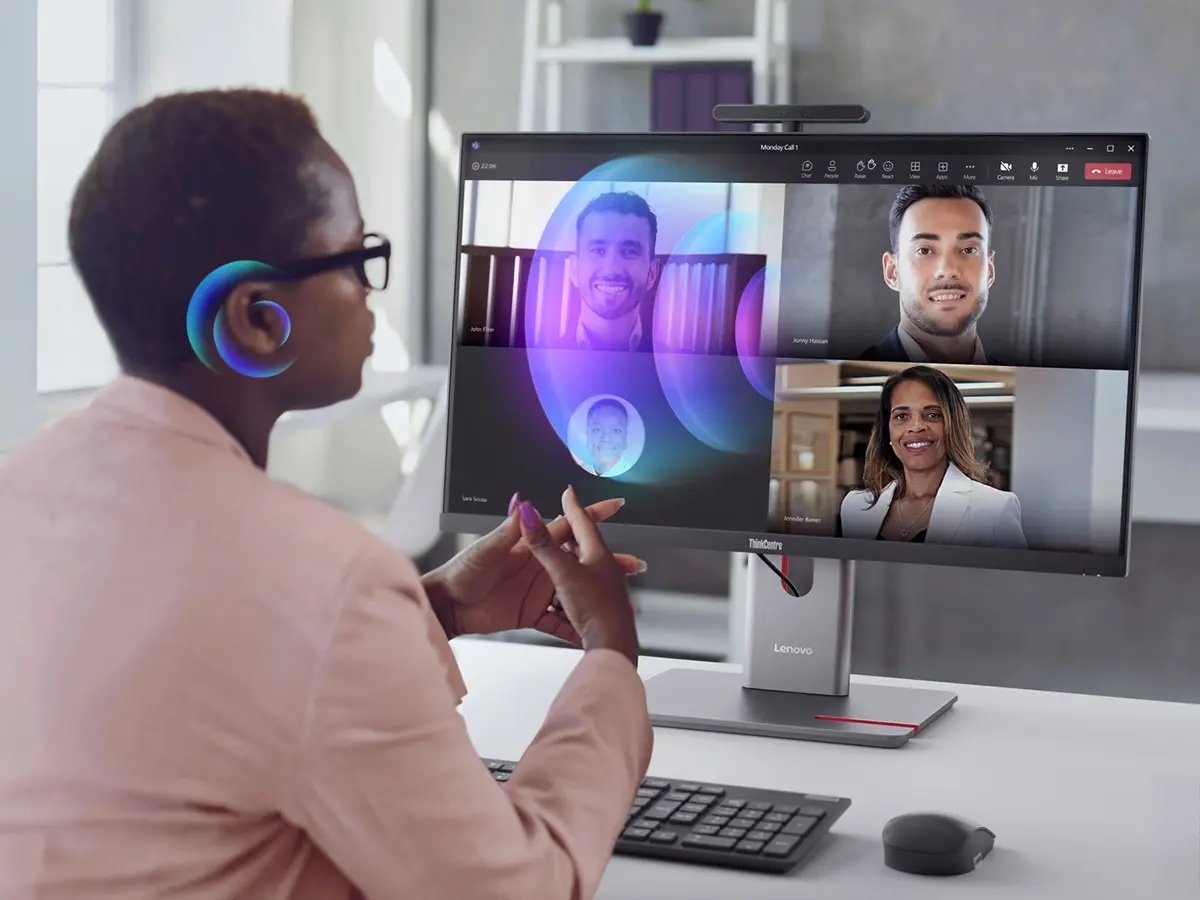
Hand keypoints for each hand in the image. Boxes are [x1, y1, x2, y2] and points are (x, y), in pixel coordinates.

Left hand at [421, 490, 644, 643]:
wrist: (449, 606)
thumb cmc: (462, 572)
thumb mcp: (486, 550)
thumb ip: (508, 530)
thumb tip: (522, 502)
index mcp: (531, 546)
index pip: (566, 528)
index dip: (590, 516)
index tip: (615, 506)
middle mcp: (539, 567)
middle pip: (580, 563)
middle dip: (608, 563)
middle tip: (633, 566)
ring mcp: (538, 591)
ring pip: (576, 592)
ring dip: (598, 597)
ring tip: (623, 602)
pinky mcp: (531, 614)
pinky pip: (558, 623)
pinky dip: (575, 627)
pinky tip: (593, 632)